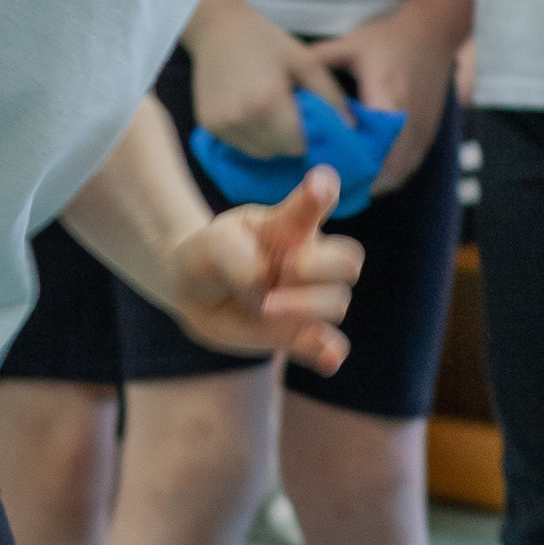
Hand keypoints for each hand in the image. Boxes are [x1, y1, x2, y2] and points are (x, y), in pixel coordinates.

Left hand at [164, 164, 359, 371]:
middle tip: (284, 270)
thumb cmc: (210, 254)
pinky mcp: (297, 333)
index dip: (325, 191)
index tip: (317, 184)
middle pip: (348, 260)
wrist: (195, 290)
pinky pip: (327, 346)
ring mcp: (306, 297)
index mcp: (291, 225)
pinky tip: (327, 360)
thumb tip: (265, 285)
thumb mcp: (212, 243)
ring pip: (337, 303)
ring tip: (265, 307)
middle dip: (321, 267)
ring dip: (306, 307)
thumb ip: (238, 256)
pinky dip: (330, 353)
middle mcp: (308, 259)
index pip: (321, 199)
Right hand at [188, 0, 342, 158]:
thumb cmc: (266, 41)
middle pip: (279, 152)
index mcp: (268, 103)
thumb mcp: (306, 62)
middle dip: (291, 139)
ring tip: (273, 112)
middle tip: (292, 114)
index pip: (298, 145)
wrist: (218, 28)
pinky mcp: (209, 126)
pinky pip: (240, 144)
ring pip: (259, 153)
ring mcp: (222, 126)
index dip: (309, 138)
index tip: (312, 124)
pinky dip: (251, 135)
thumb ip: (331, 97)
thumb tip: (350, 129)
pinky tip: (253, 111)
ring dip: (271, 140)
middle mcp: (242, 120)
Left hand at [308, 0, 455, 192]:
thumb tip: (285, 81)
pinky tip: (363, 180)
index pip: (367, 142)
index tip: (318, 171)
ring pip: (395, 175)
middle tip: (324, 187)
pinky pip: (406, 170)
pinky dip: (385, 179)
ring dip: (370, 185)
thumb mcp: (351, 45)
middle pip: (382, 169)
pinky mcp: (427, 136)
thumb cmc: (388, 39)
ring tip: (341, 188)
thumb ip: (319, 61)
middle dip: (353, 181)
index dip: (343, 162)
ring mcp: (420, 131)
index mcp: (385, 95)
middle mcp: (407, 119)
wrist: (433, 33)